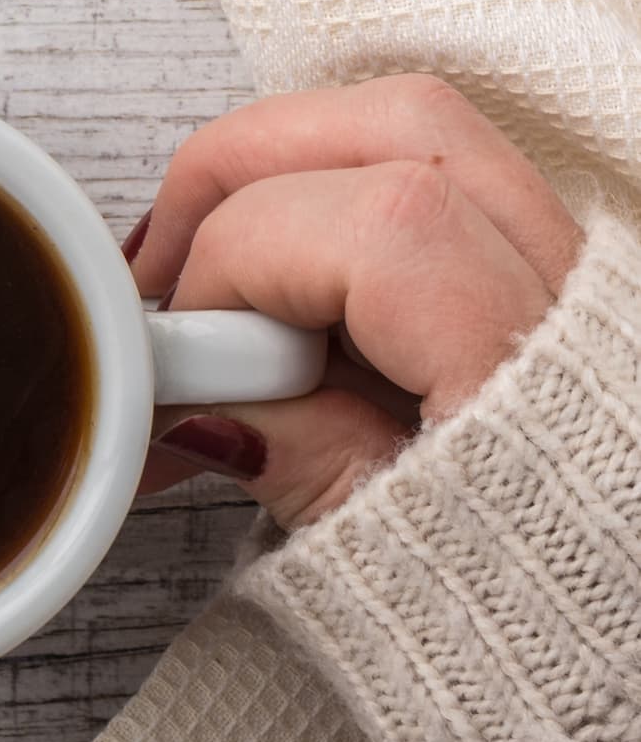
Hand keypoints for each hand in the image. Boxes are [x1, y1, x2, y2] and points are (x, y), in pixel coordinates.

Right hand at [131, 75, 581, 528]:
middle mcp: (578, 291)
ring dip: (284, 169)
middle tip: (163, 267)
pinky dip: (339, 196)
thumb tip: (187, 394)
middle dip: (239, 167)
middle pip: (396, 126)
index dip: (234, 268)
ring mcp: (577, 269)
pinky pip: (442, 178)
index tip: (183, 359)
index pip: (370, 228)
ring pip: (418, 131)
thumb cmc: (548, 615)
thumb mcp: (404, 570)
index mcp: (541, 368)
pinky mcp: (556, 281)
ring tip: (213, 261)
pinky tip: (286, 279)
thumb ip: (294, 458)